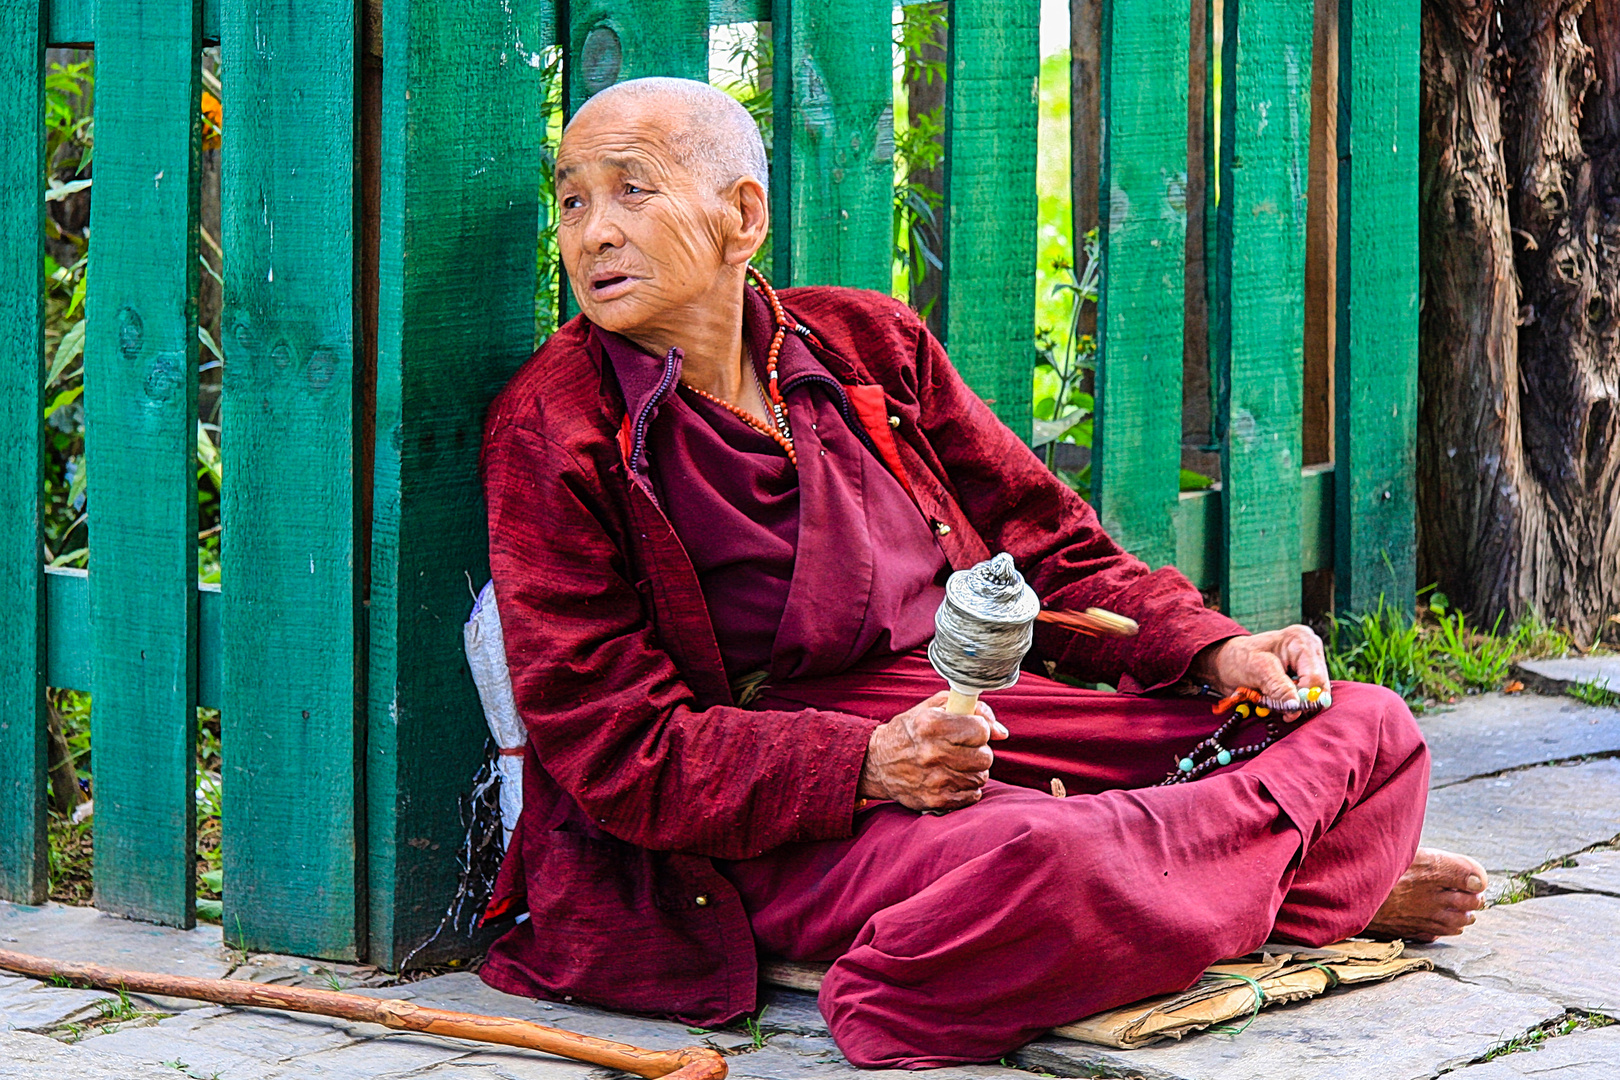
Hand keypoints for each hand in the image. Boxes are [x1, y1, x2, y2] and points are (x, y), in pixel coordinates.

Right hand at [858, 691, 1007, 811]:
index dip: (979, 729)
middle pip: (985, 757)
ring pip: (981, 777)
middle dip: (979, 751)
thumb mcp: (933, 708)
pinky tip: (953, 778)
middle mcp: (932, 753)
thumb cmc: (909, 731)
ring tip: (956, 764)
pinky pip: (972, 795)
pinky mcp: (935, 800)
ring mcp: (934, 779)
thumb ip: (971, 709)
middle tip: (964, 749)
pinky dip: (967, 788)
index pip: (980, 730)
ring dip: (973, 770)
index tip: (969, 730)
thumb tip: (1001, 732)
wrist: (876, 763)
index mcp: (931, 725)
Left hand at [1191, 626, 1329, 717]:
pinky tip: (1278, 700)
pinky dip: (1292, 703)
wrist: (1226, 664)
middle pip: (1319, 687)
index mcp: (1301, 640)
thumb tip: (1296, 706)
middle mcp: (1311, 649)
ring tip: (1273, 701)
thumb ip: (1277, 687)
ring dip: (1294, 704)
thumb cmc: (1238, 659)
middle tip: (1279, 711)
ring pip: (1314, 695)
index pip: (1314, 678)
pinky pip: (1307, 697)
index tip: (1287, 713)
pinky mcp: (1305, 675)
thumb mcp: (1256, 670)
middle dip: (1299, 702)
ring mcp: (1310, 663)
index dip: (1304, 699)